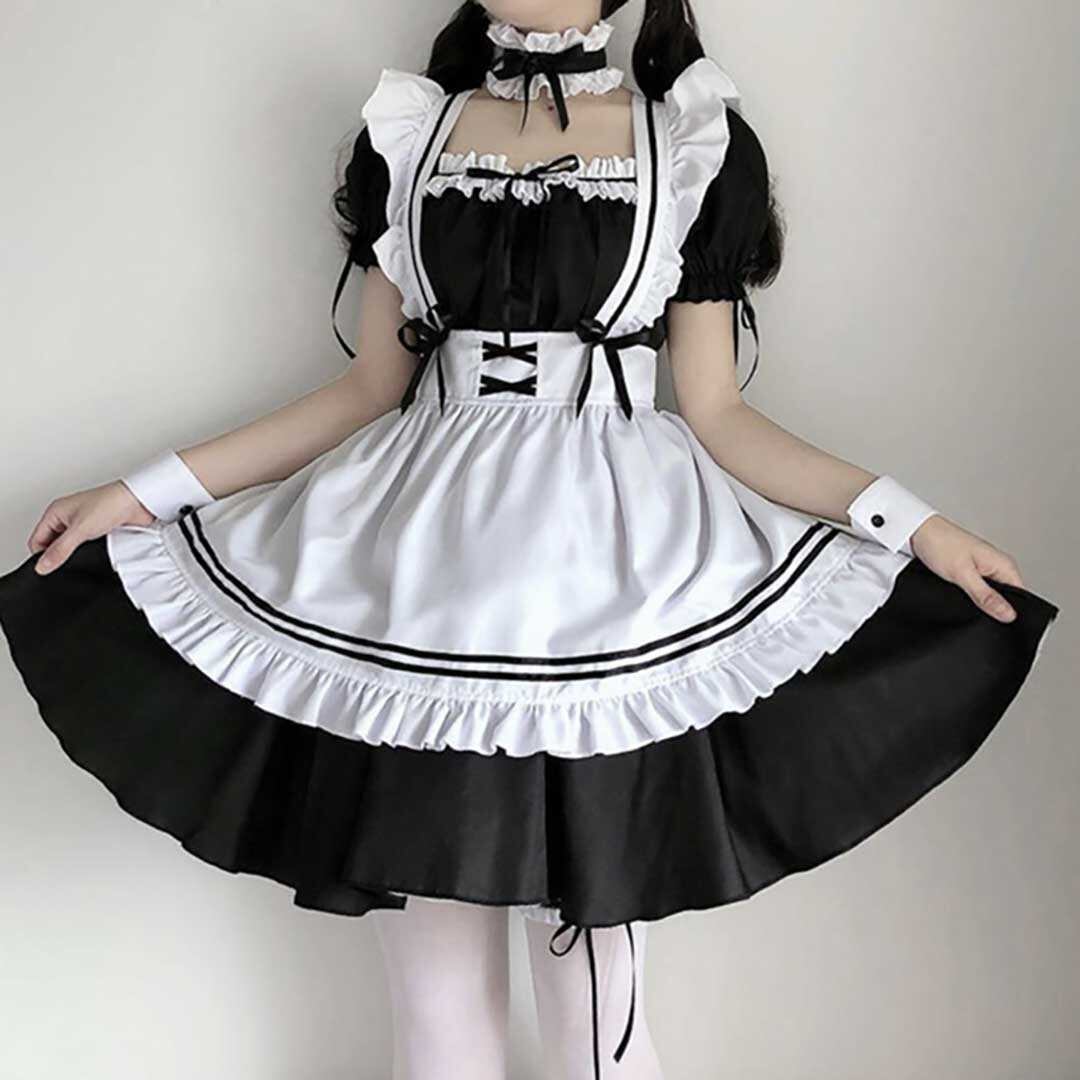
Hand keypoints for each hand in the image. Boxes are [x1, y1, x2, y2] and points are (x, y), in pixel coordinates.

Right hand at [29, 481, 154, 575]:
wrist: (139, 501)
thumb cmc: (110, 503)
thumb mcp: (80, 530)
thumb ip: (60, 550)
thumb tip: (42, 566)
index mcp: (55, 512)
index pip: (37, 540)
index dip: (41, 556)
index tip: (50, 569)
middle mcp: (67, 517)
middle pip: (52, 544)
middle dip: (57, 555)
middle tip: (65, 565)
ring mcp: (83, 523)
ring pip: (70, 546)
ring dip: (75, 554)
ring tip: (82, 558)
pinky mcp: (98, 529)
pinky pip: (86, 546)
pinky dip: (88, 552)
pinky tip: (94, 555)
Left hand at [909, 514, 1023, 622]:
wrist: (917, 532)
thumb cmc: (940, 544)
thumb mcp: (963, 574)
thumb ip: (985, 596)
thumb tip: (1009, 614)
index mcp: (1004, 565)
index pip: (1021, 597)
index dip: (1012, 613)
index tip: (1001, 626)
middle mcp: (996, 567)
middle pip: (1005, 599)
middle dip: (994, 611)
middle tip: (978, 617)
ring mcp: (982, 571)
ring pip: (988, 596)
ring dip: (979, 604)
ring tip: (966, 606)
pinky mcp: (969, 573)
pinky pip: (975, 592)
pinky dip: (969, 598)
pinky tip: (960, 601)